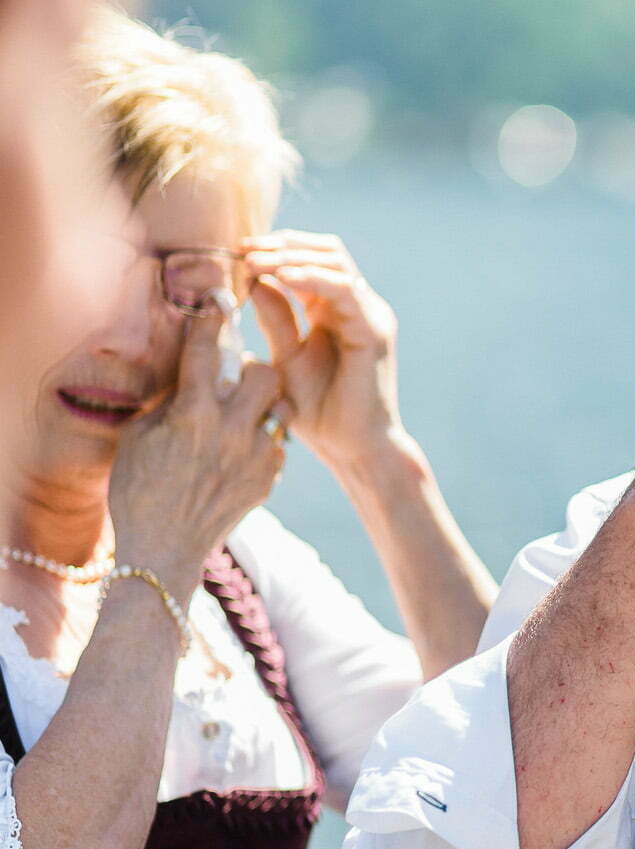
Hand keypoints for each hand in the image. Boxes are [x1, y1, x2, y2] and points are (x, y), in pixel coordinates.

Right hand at [108, 304, 287, 586]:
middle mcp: (231, 431)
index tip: (218, 298)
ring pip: (282, 405)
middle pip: (265, 372)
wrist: (164, 550)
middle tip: (236, 378)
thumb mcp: (139, 436)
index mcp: (192, 415)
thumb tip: (184, 362)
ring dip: (265, 402)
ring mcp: (257, 455)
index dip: (211, 318)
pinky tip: (242, 448)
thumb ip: (168, 397)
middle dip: (253, 368)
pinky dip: (264, 437)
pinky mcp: (271, 476)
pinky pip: (279, 440)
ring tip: (244, 412)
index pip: (205, 350)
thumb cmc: (139, 489)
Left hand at [246, 230, 402, 470]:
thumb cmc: (320, 412)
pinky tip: (281, 276)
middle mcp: (358, 306)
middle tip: (245, 250)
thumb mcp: (287, 358)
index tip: (238, 251)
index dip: (276, 249)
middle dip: (283, 244)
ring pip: (335, 262)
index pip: (311, 260)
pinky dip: (311, 277)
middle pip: (326, 251)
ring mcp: (370, 315)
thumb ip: (276, 320)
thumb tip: (254, 283)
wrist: (352, 448)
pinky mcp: (373, 330)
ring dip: (292, 256)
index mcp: (336, 311)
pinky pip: (344, 289)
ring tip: (256, 261)